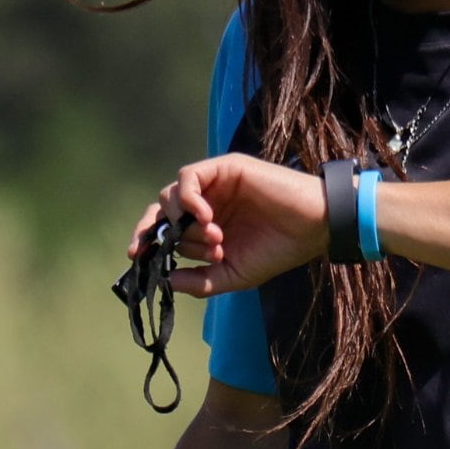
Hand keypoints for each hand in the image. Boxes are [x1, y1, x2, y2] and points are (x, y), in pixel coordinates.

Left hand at [144, 154, 326, 296]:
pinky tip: (206, 217)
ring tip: (215, 239)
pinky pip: (189, 177)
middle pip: (161, 210)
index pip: (163, 228)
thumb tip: (165, 281)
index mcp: (204, 226)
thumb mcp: (233, 275)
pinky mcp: (225, 167)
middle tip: (181, 251)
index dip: (146, 239)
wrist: (313, 228)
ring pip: (172, 195)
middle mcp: (205, 203)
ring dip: (185, 223)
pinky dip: (189, 198)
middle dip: (164, 234)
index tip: (136, 256)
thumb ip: (200, 281)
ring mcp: (214, 184)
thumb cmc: (277, 250)